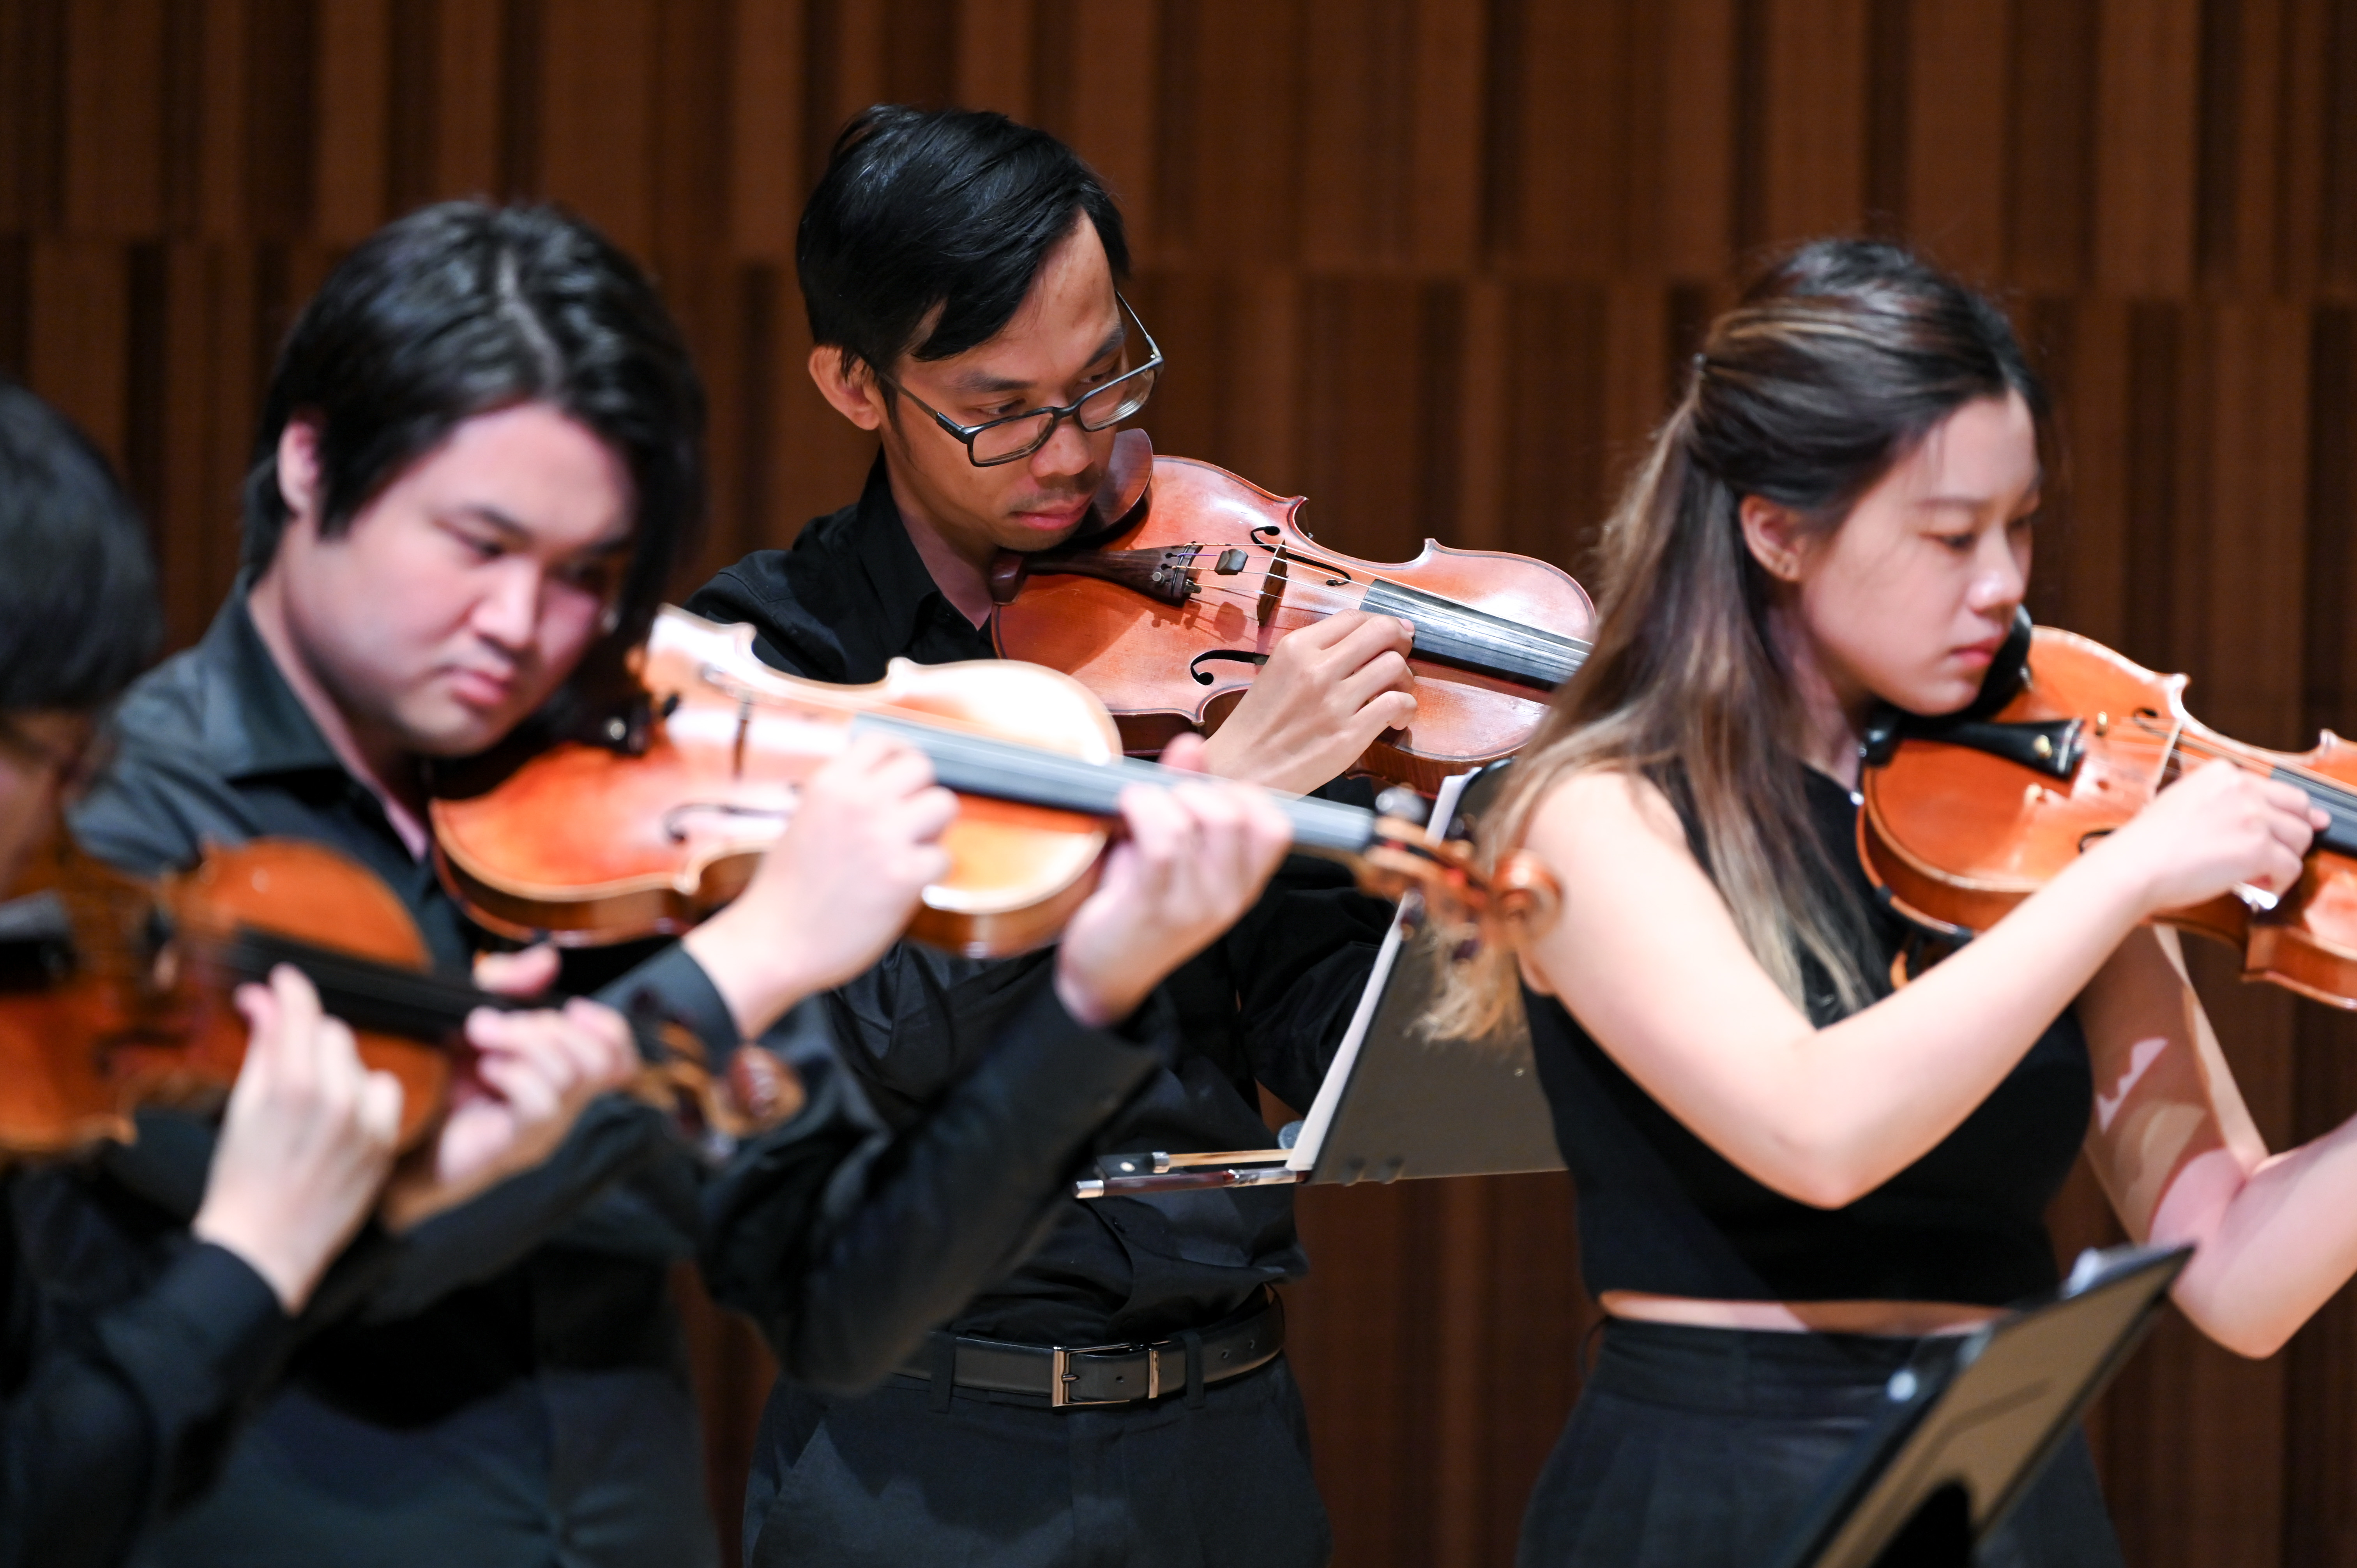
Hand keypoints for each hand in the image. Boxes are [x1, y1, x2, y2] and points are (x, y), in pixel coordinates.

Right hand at [192, 965, 403, 1312]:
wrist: (264, 1245)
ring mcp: (368, 1123)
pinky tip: (341, 1121)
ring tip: (313, 1106)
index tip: (287, 981)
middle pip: (334, 1034)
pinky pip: (384, 1093)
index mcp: (294, 1087)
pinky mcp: (386, 1143)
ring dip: (340, 1071)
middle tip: (288, 1067)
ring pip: (361, 1063)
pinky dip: (365, 1098)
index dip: (294, 990)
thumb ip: (262, 1049)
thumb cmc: (242, 1179)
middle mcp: (338, 1100)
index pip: (304, 1013)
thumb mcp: (243, 1107)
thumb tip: (263, 999)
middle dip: (310, 1042)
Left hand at [378, 951, 637, 1230]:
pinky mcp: (518, 1145)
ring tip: (480, 1035)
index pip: (619, 1058)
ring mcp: (543, 1128)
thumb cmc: (438, 1076)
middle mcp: (562, 1103)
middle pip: (599, 1060)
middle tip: (497, 1020)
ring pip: (569, 1077)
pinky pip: (540, 1103)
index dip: (609, 1028)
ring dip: (524, 1042)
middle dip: (551, 1026)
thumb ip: (510, 985)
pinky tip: (483, 1070)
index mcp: (559, 1073)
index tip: (572, 1006)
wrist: (398, 1132)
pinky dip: (513, 1073)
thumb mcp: (475, 1017)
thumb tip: (546, 959)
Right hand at [682, 733, 956, 1036]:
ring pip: (944, 804)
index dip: (899, 759)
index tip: (902, 778)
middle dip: (920, 793)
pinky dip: (929, 874)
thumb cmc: (786, 892)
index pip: (883, 742)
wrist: (773, 944)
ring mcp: (884, 836)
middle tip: (908, 822)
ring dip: (932, 830)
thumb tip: (889, 788)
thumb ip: (845, 799)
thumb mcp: (805, 820)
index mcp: (829, 783)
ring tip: (907, 852)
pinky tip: (903, 887)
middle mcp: (859, 801)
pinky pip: (944, 858)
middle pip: (922, 767)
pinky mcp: (904, 875)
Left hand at [1054, 734, 1293, 1025]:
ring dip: (1159, 800)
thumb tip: (1191, 745)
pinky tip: (1125, 811)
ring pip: (1195, 820)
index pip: (1275, 826)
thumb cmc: (1134, 902)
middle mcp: (1228, 896)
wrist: (1101, 975)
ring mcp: (1194, 905)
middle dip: (1192, 791)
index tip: (1203, 793)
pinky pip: (1162, 840)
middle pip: (1233, 813)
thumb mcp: (1173, 849)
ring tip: (1137, 811)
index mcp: (1243, 883)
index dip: (1240, 794)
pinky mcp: (1153, 907)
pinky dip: (1142, 811)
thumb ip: (1186, 795)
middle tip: (1162, 804)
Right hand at [1198, 610, 1416, 792]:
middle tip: (1401, 656)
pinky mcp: (1349, 734)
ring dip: (1405, 678)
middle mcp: (1316, 669)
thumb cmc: (1259, 724)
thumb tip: (1364, 638)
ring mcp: (1334, 702)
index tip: (1392, 634)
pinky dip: (1406, 709)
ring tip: (1396, 692)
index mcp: (1296, 648)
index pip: (1353, 616)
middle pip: (1381, 631)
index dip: (1381, 622)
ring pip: (1394, 665)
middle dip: (1400, 641)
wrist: (1240, 768)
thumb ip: (1315, 654)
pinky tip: (1395, 719)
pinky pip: (1397, 703)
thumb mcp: (1277, 671)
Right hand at [2091, 758, 2323, 914]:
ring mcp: (2254, 817)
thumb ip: (2224, 803)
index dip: (2275, 816)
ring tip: (2258, 873)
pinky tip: (2257, 887)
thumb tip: (2260, 819)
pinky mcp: (2259, 848)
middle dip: (2292, 833)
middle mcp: (2243, 788)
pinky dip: (2280, 883)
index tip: (2270, 832)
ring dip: (2284, 858)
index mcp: (2222, 773)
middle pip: (2298, 808)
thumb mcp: (2185, 802)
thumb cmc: (2150, 842)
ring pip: (2301, 838)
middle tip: (2274, 854)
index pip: (2275, 788)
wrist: (2134, 864)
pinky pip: (2292, 867)